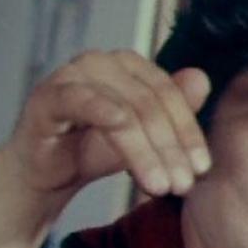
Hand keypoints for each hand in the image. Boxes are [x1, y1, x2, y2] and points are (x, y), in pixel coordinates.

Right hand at [5, 49, 210, 200]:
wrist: (45, 172)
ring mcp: (73, 75)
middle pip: (150, 104)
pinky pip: (81, 101)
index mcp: (129, 65)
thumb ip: (172, 112)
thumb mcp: (143, 136)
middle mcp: (102, 62)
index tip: (202, 168)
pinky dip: (104, 113)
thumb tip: (203, 79)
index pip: (170, 95)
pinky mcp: (48, 95)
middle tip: (183, 185)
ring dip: (145, 151)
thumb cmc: (93, 149)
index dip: (189, 132)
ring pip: (123, 111)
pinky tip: (121, 130)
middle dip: (170, 149)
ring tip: (159, 186)